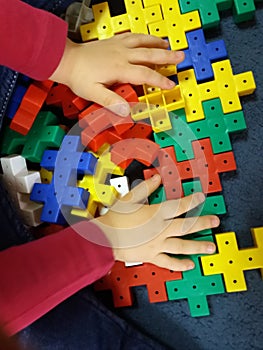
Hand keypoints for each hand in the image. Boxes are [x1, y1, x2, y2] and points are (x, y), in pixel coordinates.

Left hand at [49, 33, 184, 115]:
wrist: (66, 59)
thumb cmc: (79, 77)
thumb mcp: (93, 93)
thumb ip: (111, 102)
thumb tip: (125, 112)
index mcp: (119, 69)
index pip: (145, 75)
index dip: (159, 81)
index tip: (170, 85)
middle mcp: (121, 55)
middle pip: (149, 54)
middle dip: (166, 57)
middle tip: (181, 57)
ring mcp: (118, 46)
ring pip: (142, 41)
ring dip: (157, 43)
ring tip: (168, 45)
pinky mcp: (113, 42)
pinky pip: (132, 36)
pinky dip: (143, 36)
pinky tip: (147, 38)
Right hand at [92, 174, 219, 270]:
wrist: (103, 238)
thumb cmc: (115, 219)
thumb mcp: (130, 198)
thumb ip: (145, 188)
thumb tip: (157, 178)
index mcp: (155, 214)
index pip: (178, 206)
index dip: (191, 201)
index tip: (201, 197)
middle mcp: (159, 230)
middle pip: (185, 226)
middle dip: (202, 223)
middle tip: (215, 222)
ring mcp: (157, 245)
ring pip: (181, 246)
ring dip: (197, 246)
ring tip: (210, 247)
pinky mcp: (151, 256)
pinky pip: (168, 262)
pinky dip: (179, 264)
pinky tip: (189, 265)